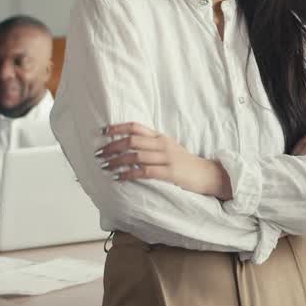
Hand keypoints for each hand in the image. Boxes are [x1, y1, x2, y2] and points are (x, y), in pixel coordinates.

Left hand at [97, 123, 231, 199]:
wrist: (207, 174)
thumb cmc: (185, 163)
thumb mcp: (170, 147)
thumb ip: (152, 144)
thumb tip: (128, 144)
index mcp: (161, 136)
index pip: (136, 127)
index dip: (117, 128)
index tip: (102, 132)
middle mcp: (162, 144)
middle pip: (132, 140)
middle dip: (112, 146)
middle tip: (99, 153)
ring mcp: (167, 158)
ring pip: (136, 156)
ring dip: (117, 161)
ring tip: (105, 166)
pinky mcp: (169, 173)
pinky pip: (144, 172)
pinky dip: (129, 175)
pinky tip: (119, 178)